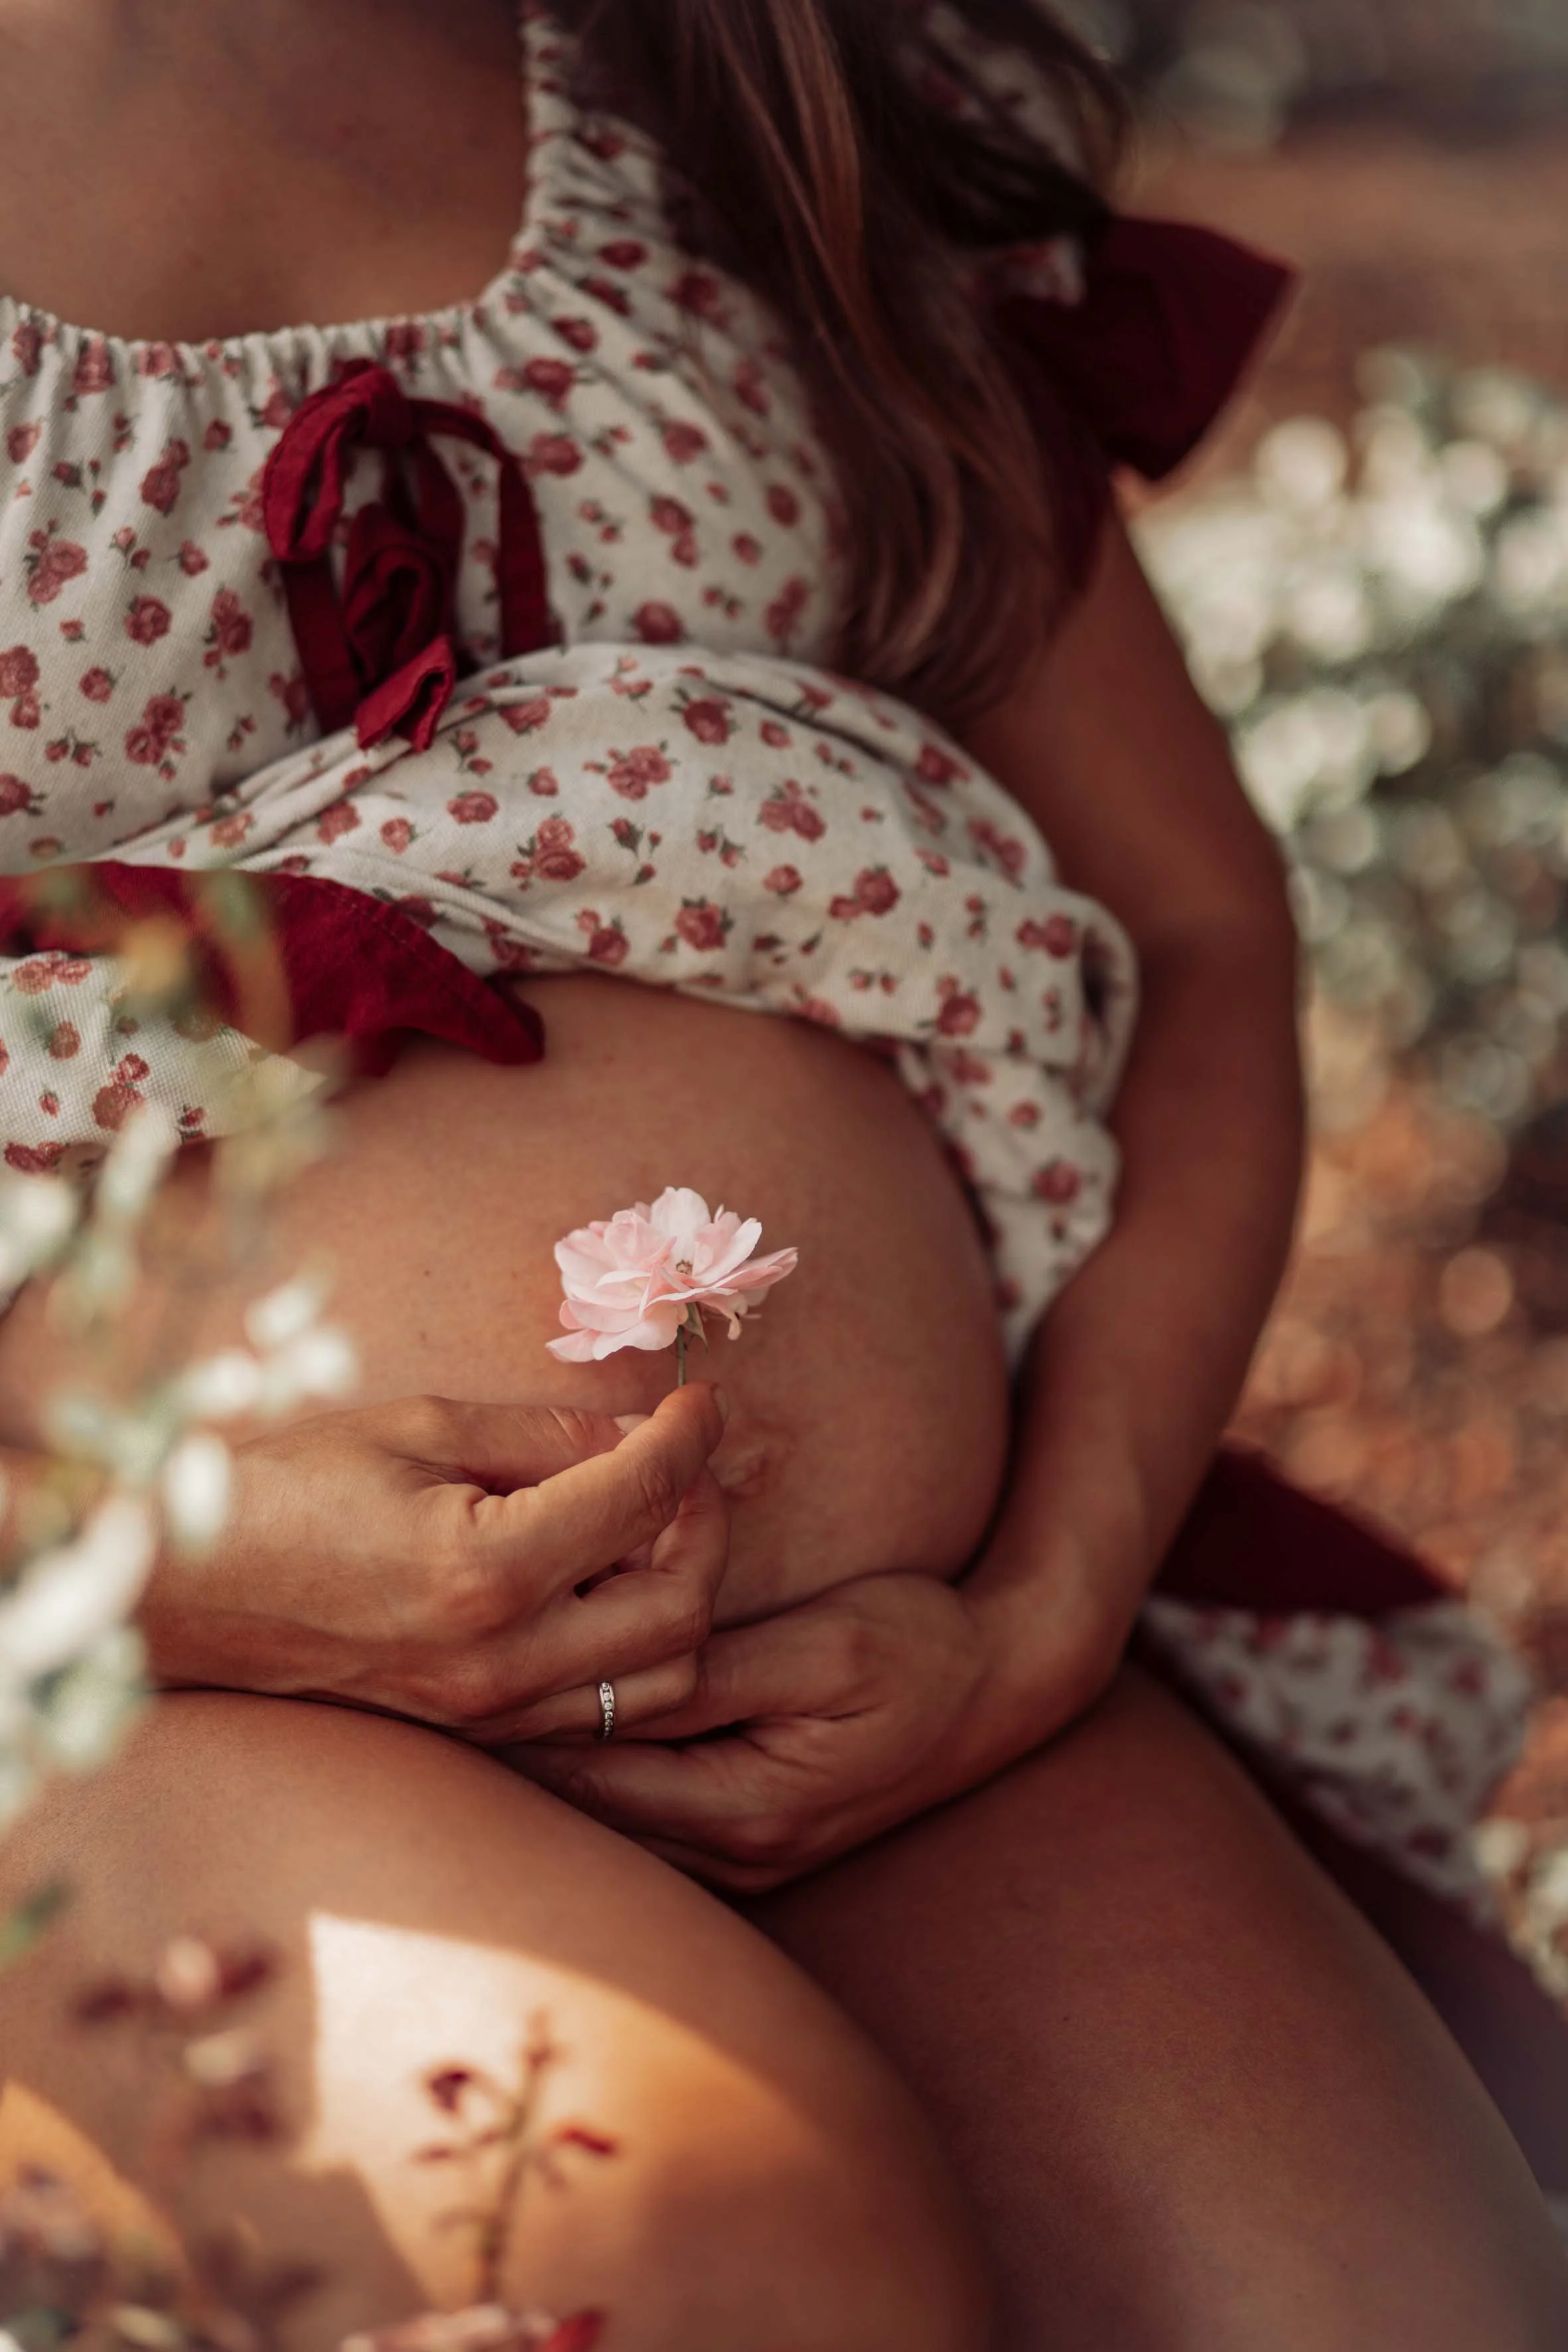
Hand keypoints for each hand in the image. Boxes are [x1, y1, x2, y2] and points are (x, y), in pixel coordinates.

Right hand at [139, 1385, 730, 1743]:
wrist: (186, 1593)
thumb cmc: (290, 1488)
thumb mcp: (422, 1426)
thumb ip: (549, 1434)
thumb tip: (648, 1431)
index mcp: (486, 1570)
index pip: (645, 1496)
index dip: (691, 1436)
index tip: (699, 1403)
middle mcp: (502, 1661)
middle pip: (684, 1609)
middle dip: (707, 1525)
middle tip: (681, 1466)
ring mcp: (492, 1714)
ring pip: (662, 1680)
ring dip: (682, 1597)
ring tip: (646, 1527)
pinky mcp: (480, 1735)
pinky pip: (603, 1709)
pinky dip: (635, 1647)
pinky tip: (604, 1583)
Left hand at [512, 1571, 1040, 1892]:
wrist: (1003, 1685)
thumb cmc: (916, 1646)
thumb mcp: (822, 1644)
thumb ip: (711, 1669)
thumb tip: (606, 1674)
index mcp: (748, 1809)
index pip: (591, 1771)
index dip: (518, 1713)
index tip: (462, 1655)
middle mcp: (737, 1856)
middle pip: (585, 1809)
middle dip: (517, 1742)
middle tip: (447, 1669)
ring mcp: (744, 1860)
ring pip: (608, 1819)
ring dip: (552, 1759)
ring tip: (480, 1686)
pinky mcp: (749, 1841)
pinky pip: (646, 1815)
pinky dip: (602, 1769)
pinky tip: (561, 1715)